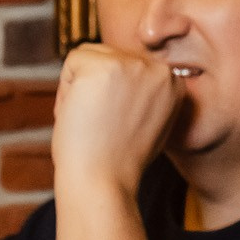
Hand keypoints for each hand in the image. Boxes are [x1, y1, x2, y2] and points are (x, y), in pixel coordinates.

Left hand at [50, 43, 184, 197]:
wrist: (103, 182)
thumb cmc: (118, 161)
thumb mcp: (149, 123)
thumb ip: (144, 94)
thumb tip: (123, 76)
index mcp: (174, 84)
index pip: (131, 68)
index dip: (115, 97)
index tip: (116, 126)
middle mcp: (160, 70)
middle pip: (111, 57)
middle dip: (96, 89)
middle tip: (100, 126)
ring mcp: (133, 65)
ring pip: (91, 57)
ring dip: (80, 87)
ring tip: (91, 121)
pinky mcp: (104, 66)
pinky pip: (72, 60)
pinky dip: (65, 89)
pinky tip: (80, 114)